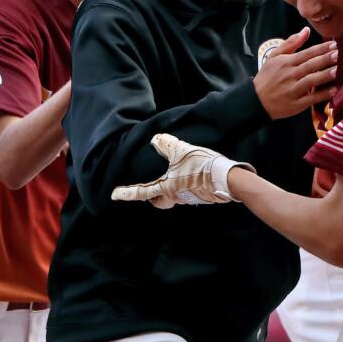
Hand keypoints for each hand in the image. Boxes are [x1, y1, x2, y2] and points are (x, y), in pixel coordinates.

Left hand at [111, 134, 252, 207]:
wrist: (228, 180)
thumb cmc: (202, 167)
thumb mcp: (182, 151)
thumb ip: (167, 145)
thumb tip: (156, 139)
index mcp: (167, 188)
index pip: (141, 192)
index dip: (126, 193)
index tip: (114, 195)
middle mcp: (176, 197)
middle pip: (159, 202)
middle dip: (154, 197)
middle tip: (150, 190)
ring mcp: (190, 199)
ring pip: (175, 197)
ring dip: (172, 189)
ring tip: (176, 174)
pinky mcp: (202, 196)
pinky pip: (189, 193)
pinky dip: (187, 186)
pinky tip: (193, 176)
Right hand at [254, 27, 337, 118]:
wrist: (257, 100)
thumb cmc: (267, 76)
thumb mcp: (274, 56)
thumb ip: (291, 42)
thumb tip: (306, 30)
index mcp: (286, 62)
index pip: (306, 53)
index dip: (321, 49)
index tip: (334, 45)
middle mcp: (290, 75)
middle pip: (310, 66)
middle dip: (325, 59)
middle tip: (338, 54)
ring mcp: (293, 90)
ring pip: (311, 81)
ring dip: (325, 75)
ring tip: (337, 70)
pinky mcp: (296, 104)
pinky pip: (311, 98)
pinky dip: (322, 94)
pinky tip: (333, 90)